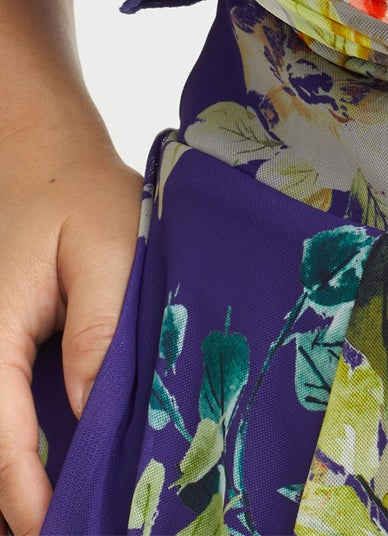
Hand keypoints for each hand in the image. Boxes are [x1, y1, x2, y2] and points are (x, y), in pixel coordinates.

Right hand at [0, 116, 141, 535]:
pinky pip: (6, 420)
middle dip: (23, 503)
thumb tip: (94, 408)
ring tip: (69, 513)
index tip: (57, 528)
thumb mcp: (106, 243)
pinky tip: (54, 480)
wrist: (42, 159)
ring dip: (21, 480)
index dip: (26, 495)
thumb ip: (99, 325)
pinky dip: (24, 452)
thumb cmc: (79, 195)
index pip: (1, 438)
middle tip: (77, 526)